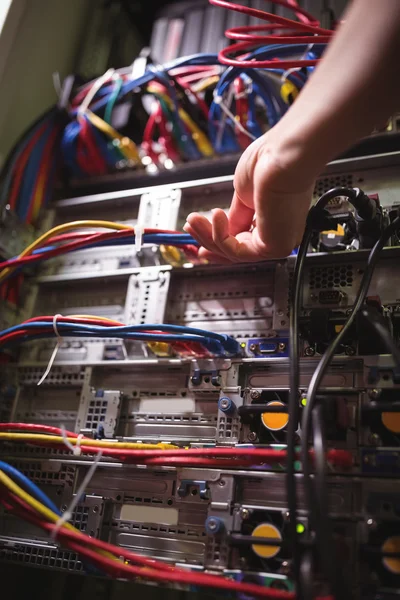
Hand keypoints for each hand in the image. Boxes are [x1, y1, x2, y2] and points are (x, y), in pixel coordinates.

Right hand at [183, 129, 315, 262]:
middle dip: (208, 240)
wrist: (283, 157)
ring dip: (208, 236)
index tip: (198, 233)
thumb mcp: (243, 194)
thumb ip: (235, 216)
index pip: (243, 241)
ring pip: (234, 253)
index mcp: (274, 219)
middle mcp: (278, 233)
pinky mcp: (274, 247)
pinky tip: (215, 215)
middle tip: (189, 229)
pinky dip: (221, 236)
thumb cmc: (270, 162)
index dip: (218, 239)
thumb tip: (226, 228)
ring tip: (194, 219)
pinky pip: (239, 252)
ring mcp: (277, 241)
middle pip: (236, 251)